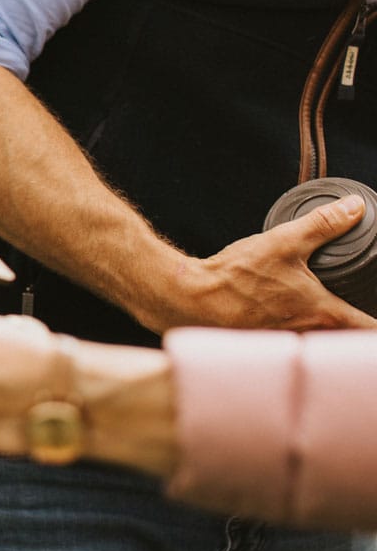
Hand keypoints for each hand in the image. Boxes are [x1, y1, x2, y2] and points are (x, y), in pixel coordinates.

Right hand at [142, 195, 376, 332]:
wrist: (192, 299)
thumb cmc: (237, 277)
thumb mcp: (284, 241)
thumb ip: (323, 224)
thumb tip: (354, 208)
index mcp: (323, 313)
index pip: (370, 329)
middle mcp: (308, 333)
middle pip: (347, 340)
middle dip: (358, 330)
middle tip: (363, 315)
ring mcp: (286, 341)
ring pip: (321, 342)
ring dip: (330, 333)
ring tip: (333, 317)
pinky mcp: (266, 340)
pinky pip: (295, 340)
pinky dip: (303, 331)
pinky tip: (290, 314)